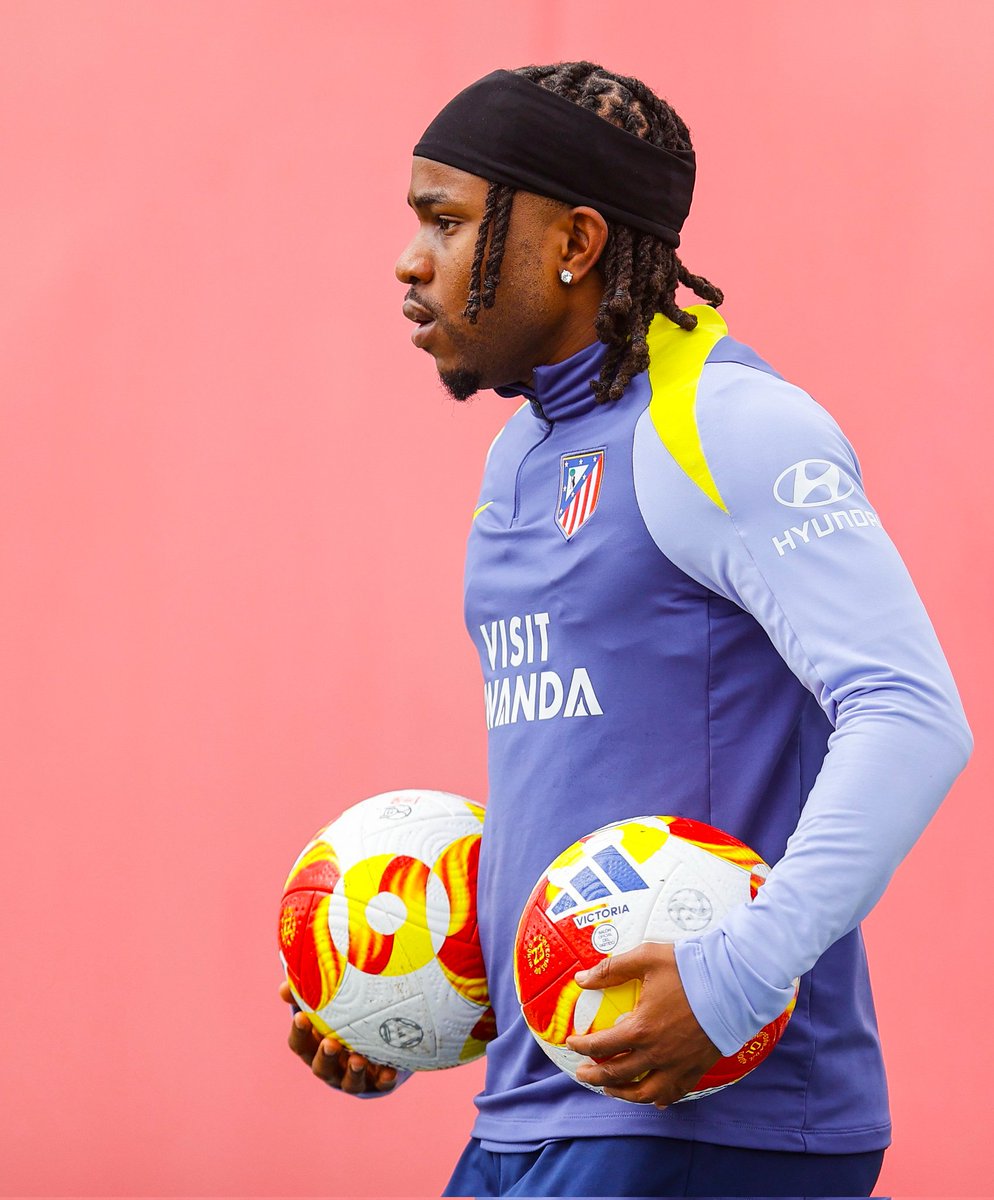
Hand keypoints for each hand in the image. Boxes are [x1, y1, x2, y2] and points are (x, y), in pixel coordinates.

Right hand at [279, 980, 399, 1094]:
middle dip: (326, 1056)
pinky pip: (380, 1085)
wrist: (371, 1045)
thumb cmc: (342, 1020)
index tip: (301, 1017)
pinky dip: (384, 1080)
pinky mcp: (377, 1082)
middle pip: (322, 1067)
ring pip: (349, 1082)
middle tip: (330, 1043)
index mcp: (315, 1048)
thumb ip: (309, 994)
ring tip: (358, 1060)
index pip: (300, 1044)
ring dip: (353, 1072)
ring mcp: (353, 1077)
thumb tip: (285, 986)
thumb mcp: (327, 1006)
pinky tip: (389, 1072)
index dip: (299, 1032)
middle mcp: (331, 1067)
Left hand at [564, 942, 720, 1107]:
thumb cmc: (690, 968)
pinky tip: (655, 1100)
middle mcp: (657, 1054)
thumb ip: (611, 969)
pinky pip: (676, 1092)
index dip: (582, 1046)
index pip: (602, 1045)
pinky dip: (661, 1099)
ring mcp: (678, 1065)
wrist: (734, 983)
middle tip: (583, 1074)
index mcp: (641, 1029)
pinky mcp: (698, 1068)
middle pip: (618, 1074)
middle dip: (596, 1075)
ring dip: (624, 1094)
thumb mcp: (646, 958)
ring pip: (646, 1092)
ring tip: (610, 1090)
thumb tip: (581, 979)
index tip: (572, 1044)